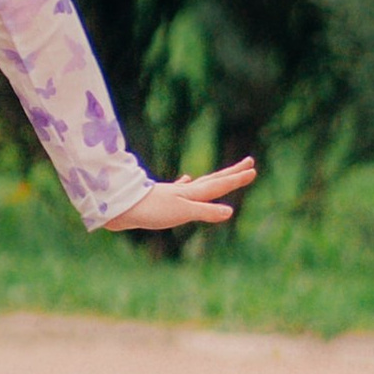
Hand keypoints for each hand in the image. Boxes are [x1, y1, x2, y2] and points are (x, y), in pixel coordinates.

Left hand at [103, 156, 257, 233]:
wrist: (119, 206)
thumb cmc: (151, 210)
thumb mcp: (181, 212)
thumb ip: (205, 211)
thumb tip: (230, 211)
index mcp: (191, 194)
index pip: (219, 185)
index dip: (236, 178)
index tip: (254, 169)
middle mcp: (185, 191)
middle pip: (213, 179)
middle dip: (232, 172)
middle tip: (249, 162)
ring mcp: (173, 193)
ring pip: (200, 184)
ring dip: (214, 179)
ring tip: (224, 174)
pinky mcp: (161, 199)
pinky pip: (180, 189)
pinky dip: (187, 184)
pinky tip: (185, 180)